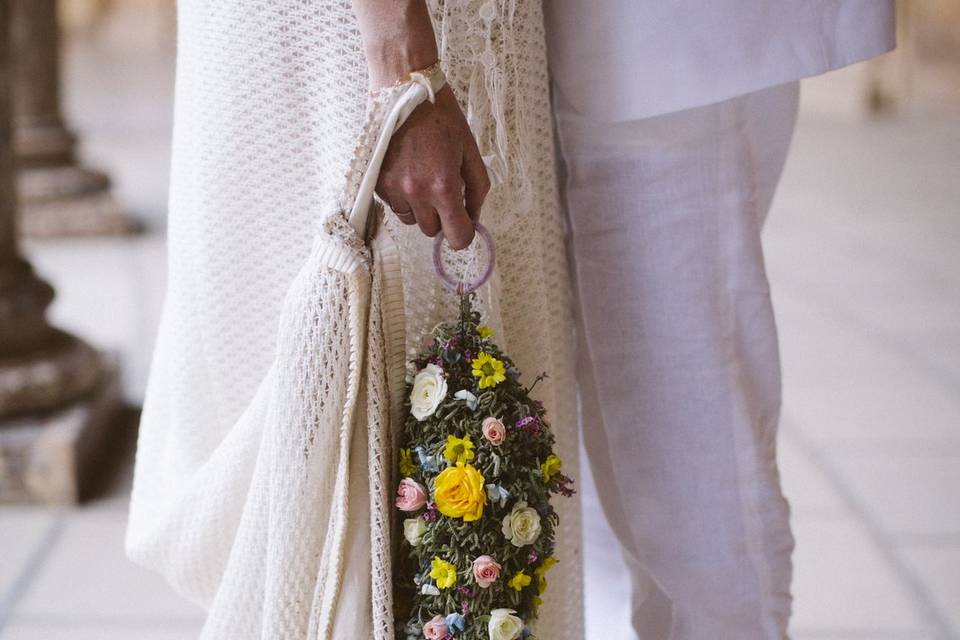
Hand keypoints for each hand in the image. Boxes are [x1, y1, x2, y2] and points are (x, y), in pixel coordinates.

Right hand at [375, 85, 489, 248]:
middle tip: (444, 192)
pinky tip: (407, 172)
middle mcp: (416, 193)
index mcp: (444, 186)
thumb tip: (475, 217)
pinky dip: (403, 198)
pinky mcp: (376, 183)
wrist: (402, 89)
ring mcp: (393, 190)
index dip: (464, 235)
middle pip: (432, 231)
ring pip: (411, 221)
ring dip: (420, 209)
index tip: (465, 224)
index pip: (456, 237)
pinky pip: (394, 206)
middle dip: (441, 218)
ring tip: (423, 179)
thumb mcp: (470, 150)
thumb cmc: (441, 116)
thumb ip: (477, 189)